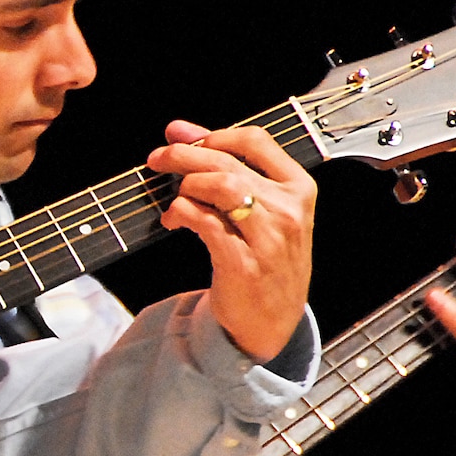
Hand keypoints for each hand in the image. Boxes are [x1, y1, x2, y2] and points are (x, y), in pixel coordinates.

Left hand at [147, 121, 316, 361]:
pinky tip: (173, 220)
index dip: (213, 134)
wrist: (272, 323)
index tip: (182, 138)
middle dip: (184, 155)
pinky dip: (181, 213)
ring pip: (220, 187)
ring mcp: (268, 238)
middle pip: (228, 162)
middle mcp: (288, 210)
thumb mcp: (264, 211)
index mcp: (298, 189)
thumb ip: (229, 170)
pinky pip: (205, 222)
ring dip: (186, 186)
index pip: (255, 141)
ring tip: (174, 198)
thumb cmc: (265, 261)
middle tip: (157, 159)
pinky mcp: (243, 263)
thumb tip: (180, 131)